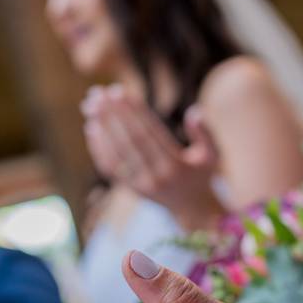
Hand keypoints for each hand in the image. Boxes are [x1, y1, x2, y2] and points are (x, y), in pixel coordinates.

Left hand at [82, 85, 223, 229]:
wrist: (192, 211)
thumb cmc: (202, 176)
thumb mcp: (213, 155)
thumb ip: (206, 133)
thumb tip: (194, 111)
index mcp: (175, 166)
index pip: (149, 133)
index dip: (133, 111)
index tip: (119, 91)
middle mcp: (156, 176)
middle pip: (130, 141)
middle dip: (113, 114)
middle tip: (98, 93)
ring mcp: (140, 185)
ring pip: (116, 153)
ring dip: (102, 127)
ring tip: (90, 104)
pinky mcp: (130, 189)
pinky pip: (110, 168)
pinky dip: (99, 148)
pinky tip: (91, 127)